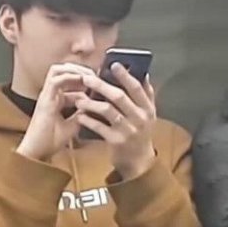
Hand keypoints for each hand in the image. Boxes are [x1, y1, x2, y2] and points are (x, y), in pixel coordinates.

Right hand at [16, 63, 92, 161]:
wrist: (36, 152)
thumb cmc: (50, 142)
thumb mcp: (73, 126)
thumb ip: (82, 114)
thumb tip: (93, 105)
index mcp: (55, 99)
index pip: (69, 79)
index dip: (85, 79)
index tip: (99, 83)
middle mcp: (50, 94)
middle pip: (63, 69)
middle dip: (81, 69)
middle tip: (96, 76)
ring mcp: (46, 95)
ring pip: (58, 70)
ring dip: (75, 70)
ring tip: (89, 76)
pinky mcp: (44, 99)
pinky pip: (56, 79)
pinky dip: (70, 77)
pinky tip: (83, 82)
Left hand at [76, 63, 155, 179]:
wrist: (138, 161)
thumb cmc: (139, 134)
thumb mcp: (148, 115)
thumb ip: (146, 96)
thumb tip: (143, 73)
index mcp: (148, 109)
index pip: (137, 87)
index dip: (125, 75)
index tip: (113, 64)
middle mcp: (140, 118)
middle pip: (119, 97)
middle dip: (101, 85)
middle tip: (87, 78)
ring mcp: (128, 130)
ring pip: (107, 111)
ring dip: (91, 103)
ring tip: (79, 99)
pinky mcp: (116, 141)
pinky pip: (99, 127)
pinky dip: (88, 120)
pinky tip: (80, 115)